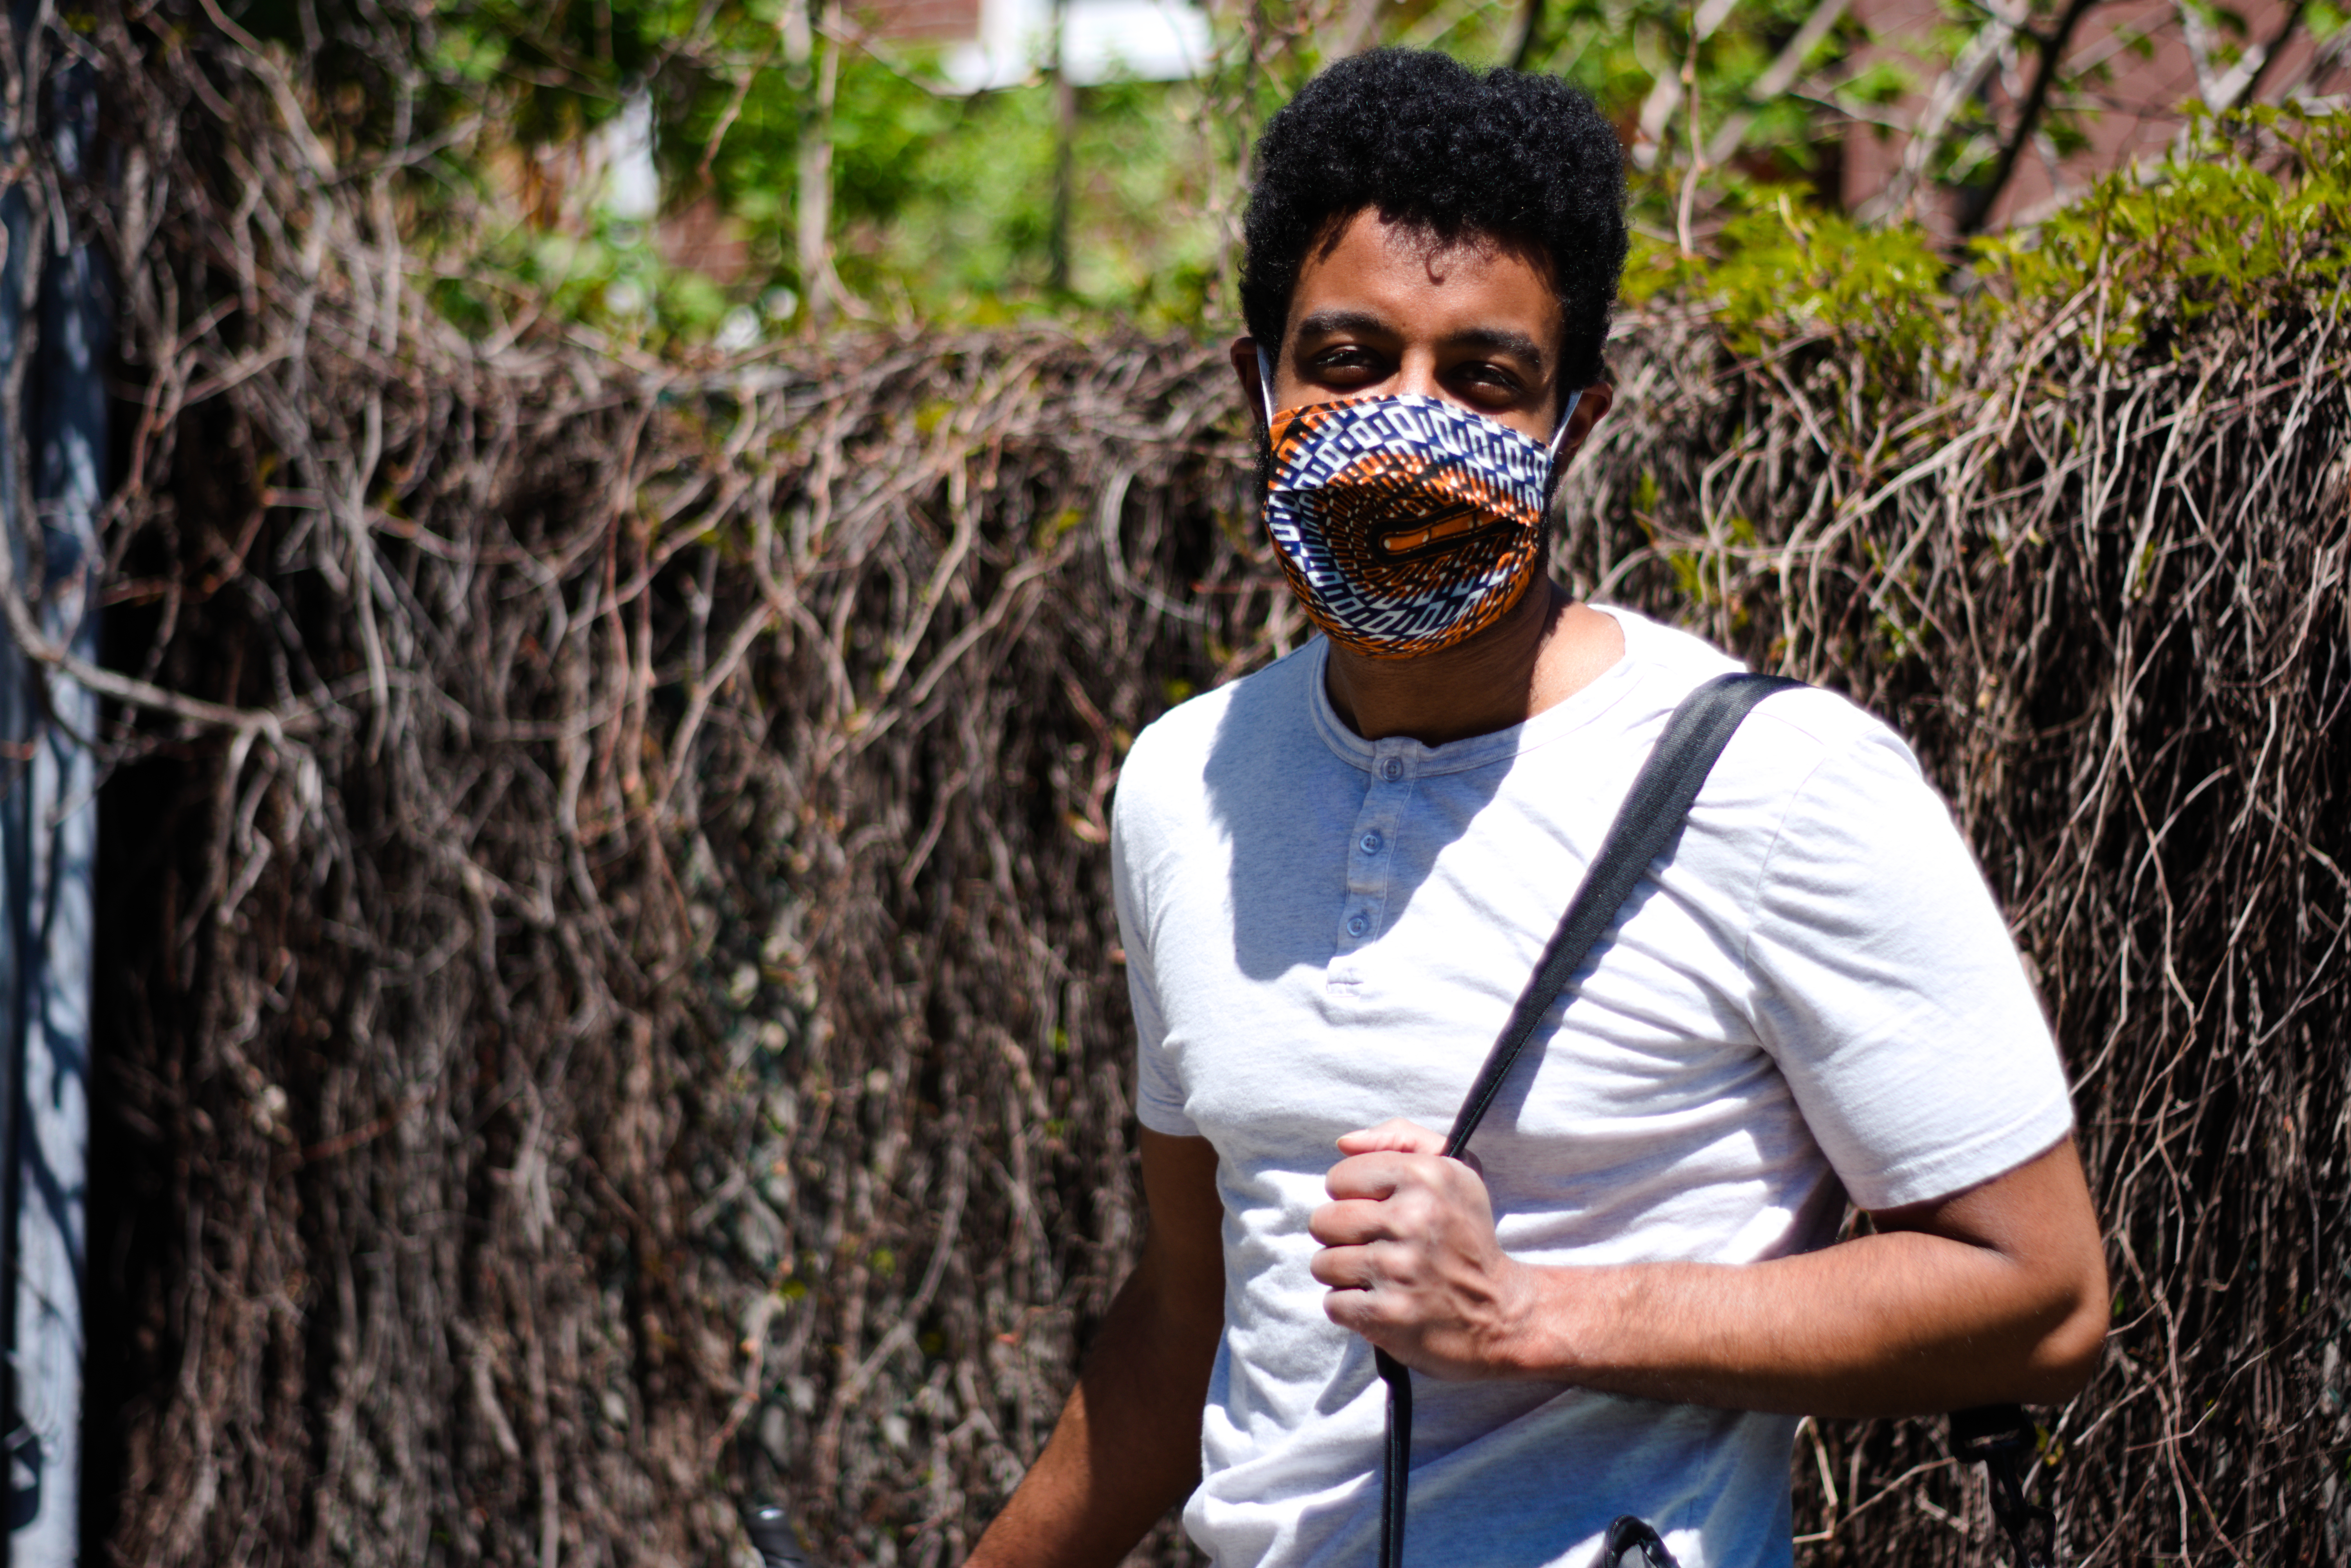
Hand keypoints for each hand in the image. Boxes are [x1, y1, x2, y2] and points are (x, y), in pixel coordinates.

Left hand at [1307, 1118, 1540, 1379]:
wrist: (1500, 1312)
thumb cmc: (1465, 1235)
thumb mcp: (1450, 1171)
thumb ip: (1399, 1139)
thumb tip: (1344, 1142)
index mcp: (1426, 1175)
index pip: (1339, 1177)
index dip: (1354, 1196)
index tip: (1380, 1210)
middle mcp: (1414, 1219)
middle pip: (1324, 1221)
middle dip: (1341, 1236)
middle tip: (1375, 1246)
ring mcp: (1401, 1270)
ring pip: (1323, 1263)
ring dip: (1343, 1273)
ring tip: (1379, 1274)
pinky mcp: (1389, 1314)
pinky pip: (1333, 1303)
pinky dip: (1350, 1308)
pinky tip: (1382, 1302)